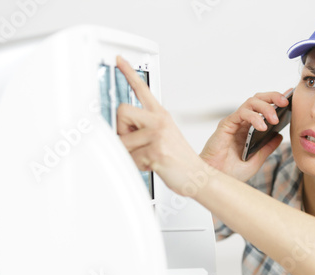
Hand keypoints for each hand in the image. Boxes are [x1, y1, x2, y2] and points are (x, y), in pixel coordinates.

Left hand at [115, 56, 207, 196]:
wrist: (196, 176)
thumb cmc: (179, 160)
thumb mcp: (162, 137)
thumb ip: (143, 129)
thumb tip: (120, 131)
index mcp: (160, 115)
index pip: (142, 89)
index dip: (128, 72)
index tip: (118, 59)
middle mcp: (159, 120)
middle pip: (122, 111)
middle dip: (121, 130)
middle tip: (136, 142)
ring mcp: (158, 134)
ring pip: (122, 139)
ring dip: (130, 154)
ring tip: (149, 158)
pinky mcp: (156, 150)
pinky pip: (131, 157)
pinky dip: (138, 166)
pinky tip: (153, 165)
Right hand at [200, 90, 290, 181]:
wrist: (216, 180)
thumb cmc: (231, 172)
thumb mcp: (256, 160)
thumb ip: (267, 147)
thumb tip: (280, 135)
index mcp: (248, 129)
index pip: (263, 108)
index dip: (276, 101)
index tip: (291, 100)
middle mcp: (241, 123)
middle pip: (258, 99)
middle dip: (273, 97)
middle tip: (286, 102)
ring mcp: (234, 122)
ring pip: (251, 102)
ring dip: (266, 107)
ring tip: (274, 119)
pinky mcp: (226, 125)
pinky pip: (241, 113)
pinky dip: (253, 117)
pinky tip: (262, 127)